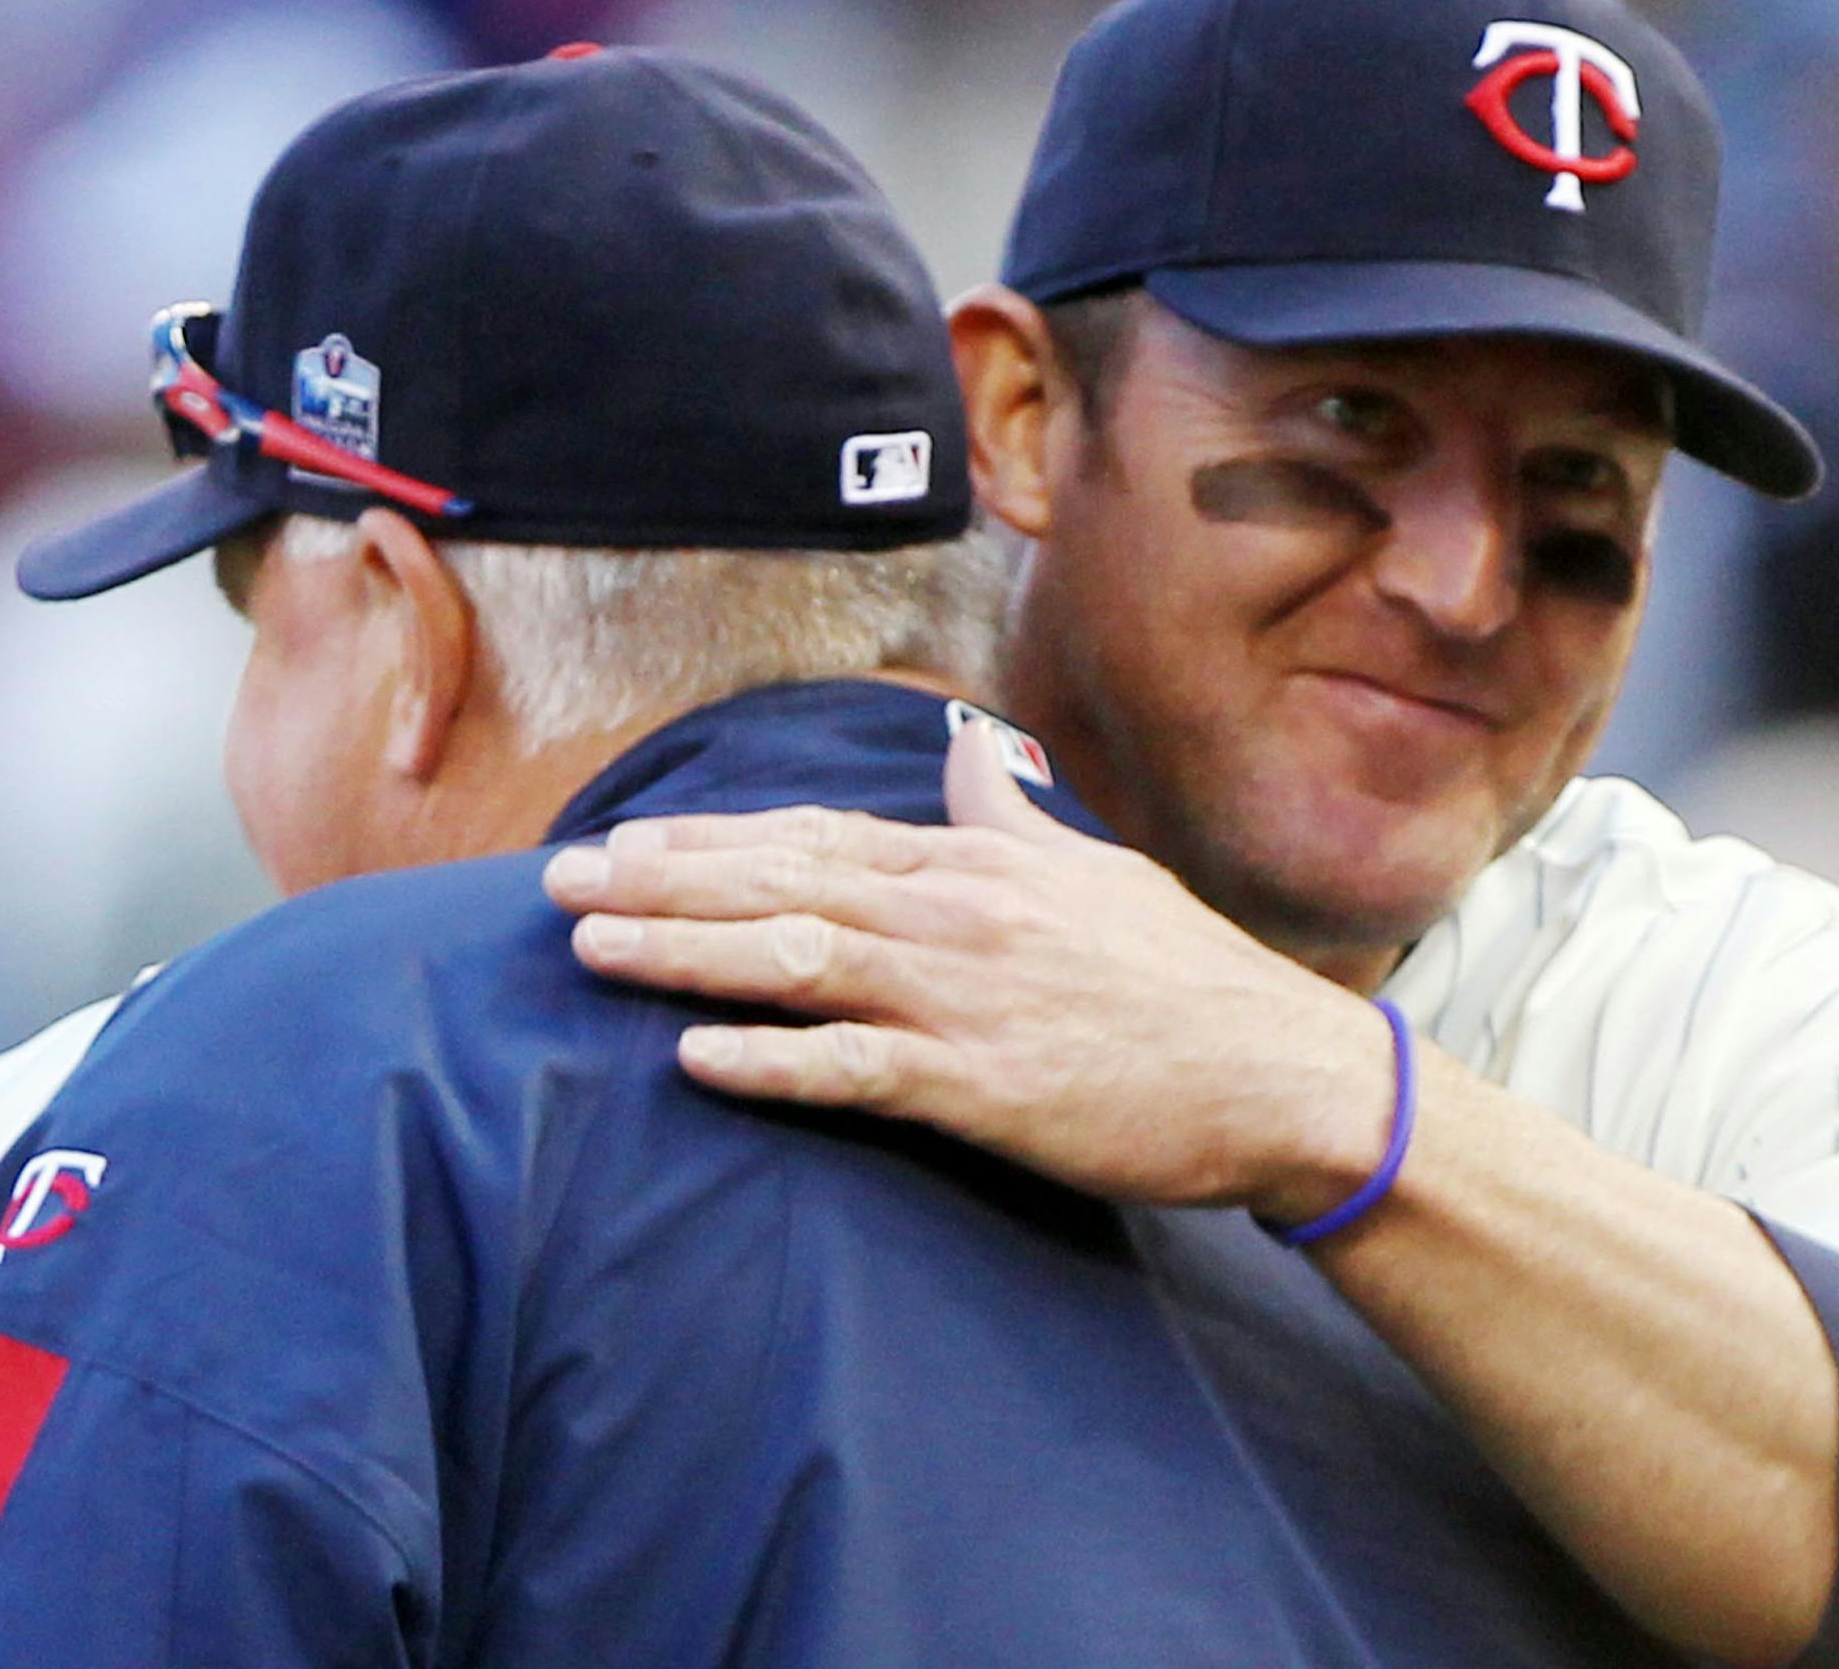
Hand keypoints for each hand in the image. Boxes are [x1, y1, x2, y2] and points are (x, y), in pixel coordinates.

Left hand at [542, 723, 1398, 1221]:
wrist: (1280, 1072)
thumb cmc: (1189, 977)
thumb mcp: (1099, 873)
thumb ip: (1012, 818)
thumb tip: (969, 754)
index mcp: (978, 863)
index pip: (817, 837)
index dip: (712, 838)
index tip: (629, 837)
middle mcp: (957, 914)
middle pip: (783, 885)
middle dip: (662, 882)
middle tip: (559, 882)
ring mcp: (965, 998)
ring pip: (797, 962)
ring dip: (683, 952)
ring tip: (589, 948)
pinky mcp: (982, 1085)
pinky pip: (853, 1070)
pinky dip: (770, 1061)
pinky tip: (693, 1057)